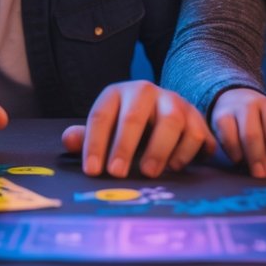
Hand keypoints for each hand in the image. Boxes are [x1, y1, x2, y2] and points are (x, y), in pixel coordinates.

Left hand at [61, 81, 215, 177]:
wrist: (166, 112)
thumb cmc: (128, 127)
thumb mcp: (107, 129)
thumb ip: (87, 137)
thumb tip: (69, 140)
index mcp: (117, 94)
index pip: (101, 115)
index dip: (94, 144)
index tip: (92, 171)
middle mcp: (145, 92)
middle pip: (134, 116)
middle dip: (125, 146)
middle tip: (117, 173)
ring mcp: (173, 102)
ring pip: (170, 120)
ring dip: (159, 149)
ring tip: (148, 173)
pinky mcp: (196, 117)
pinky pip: (195, 133)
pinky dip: (185, 153)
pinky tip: (174, 167)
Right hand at [210, 87, 265, 178]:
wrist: (232, 102)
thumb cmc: (260, 123)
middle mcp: (258, 103)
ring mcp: (238, 108)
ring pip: (249, 135)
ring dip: (255, 157)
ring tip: (258, 173)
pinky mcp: (220, 116)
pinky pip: (229, 137)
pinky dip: (235, 152)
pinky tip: (239, 160)